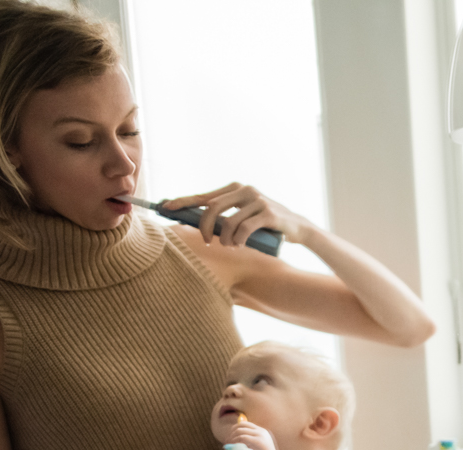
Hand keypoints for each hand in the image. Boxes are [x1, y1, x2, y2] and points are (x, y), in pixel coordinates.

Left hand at [163, 182, 313, 247]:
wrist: (298, 228)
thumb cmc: (266, 225)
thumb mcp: (243, 216)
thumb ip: (225, 216)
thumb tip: (197, 224)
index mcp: (236, 189)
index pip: (204, 196)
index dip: (183, 202)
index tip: (165, 207)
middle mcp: (245, 190)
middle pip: (212, 207)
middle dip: (204, 227)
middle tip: (205, 242)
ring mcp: (258, 200)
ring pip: (228, 221)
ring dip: (224, 239)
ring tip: (229, 246)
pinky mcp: (269, 213)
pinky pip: (244, 228)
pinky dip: (238, 240)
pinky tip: (240, 245)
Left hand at [224, 419, 281, 449]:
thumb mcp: (255, 448)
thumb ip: (247, 442)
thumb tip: (234, 438)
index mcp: (262, 432)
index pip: (245, 424)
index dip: (235, 428)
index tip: (230, 436)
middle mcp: (262, 431)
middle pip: (241, 425)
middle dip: (232, 432)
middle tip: (227, 441)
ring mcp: (261, 435)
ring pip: (240, 430)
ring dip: (232, 437)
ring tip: (229, 445)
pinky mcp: (259, 441)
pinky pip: (243, 437)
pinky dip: (236, 441)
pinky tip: (233, 447)